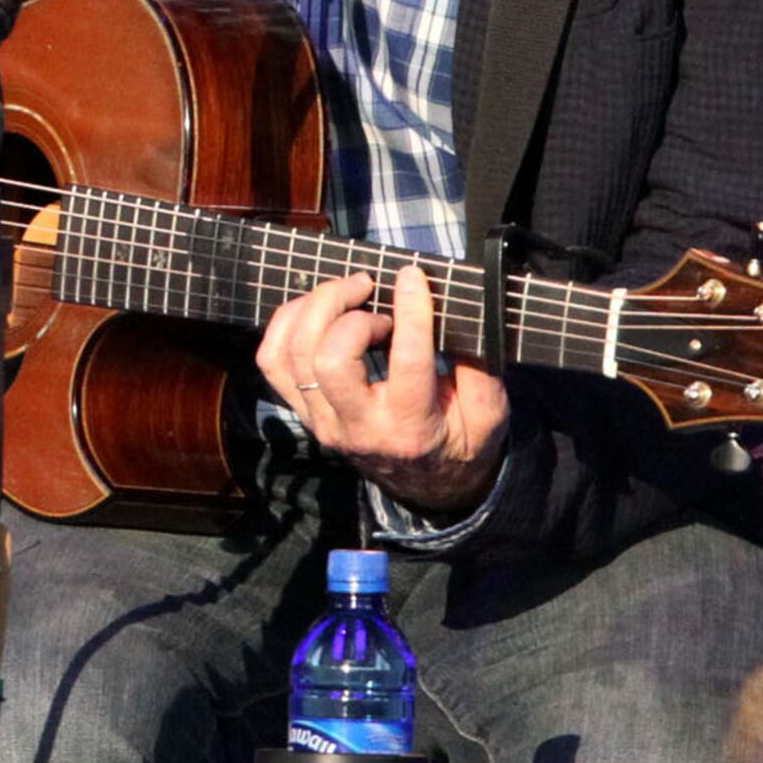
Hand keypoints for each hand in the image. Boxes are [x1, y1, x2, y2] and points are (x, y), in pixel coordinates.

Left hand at [256, 263, 510, 519]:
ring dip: (315, 308)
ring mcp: (324, 421)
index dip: (410, 312)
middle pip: (330, 360)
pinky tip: (317, 308)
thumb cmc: (460, 440)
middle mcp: (359, 426)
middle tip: (371, 287)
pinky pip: (273, 361)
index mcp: (411, 425)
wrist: (427, 486)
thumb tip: (469, 316)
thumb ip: (482, 368)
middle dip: (346, 310)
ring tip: (348, 290)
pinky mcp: (306, 412)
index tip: (412, 275)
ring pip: (294, 356)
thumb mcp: (489, 414)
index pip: (406, 361)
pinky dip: (287, 323)